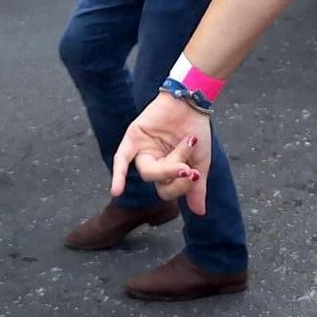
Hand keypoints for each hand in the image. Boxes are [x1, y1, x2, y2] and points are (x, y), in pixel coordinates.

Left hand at [110, 93, 209, 214]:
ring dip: (167, 166)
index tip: (196, 174)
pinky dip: (119, 176)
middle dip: (174, 173)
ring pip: (147, 172)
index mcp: (166, 170)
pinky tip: (117, 192)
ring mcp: (141, 150)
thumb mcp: (200, 163)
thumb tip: (199, 213)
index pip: (167, 191)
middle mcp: (152, 161)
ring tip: (186, 147)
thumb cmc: (197, 130)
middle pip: (157, 182)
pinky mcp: (133, 137)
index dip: (180, 187)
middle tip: (188, 166)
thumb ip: (196, 187)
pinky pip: (121, 159)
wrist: (193, 102)